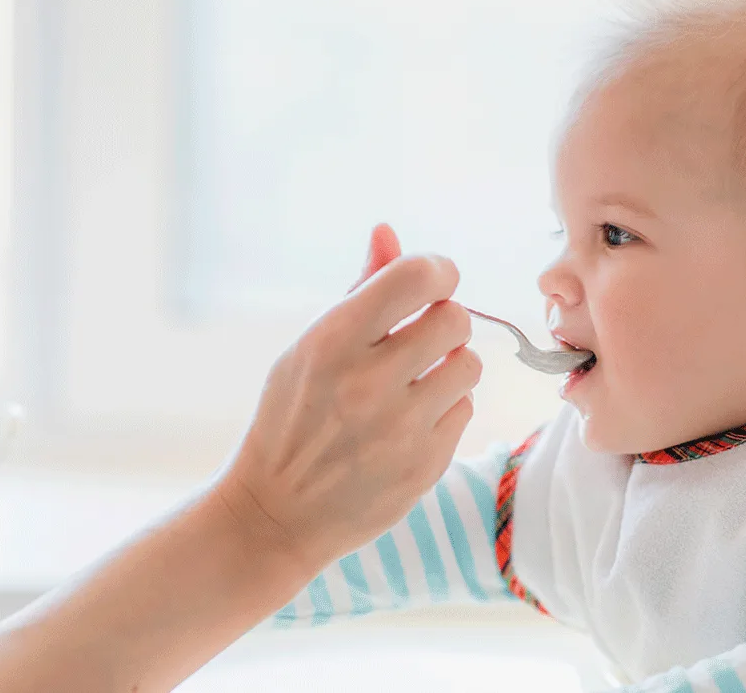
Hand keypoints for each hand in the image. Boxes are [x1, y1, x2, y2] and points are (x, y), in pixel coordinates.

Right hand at [219, 223, 479, 574]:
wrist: (276, 513)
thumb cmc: (291, 417)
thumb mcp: (307, 347)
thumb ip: (357, 289)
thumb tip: (388, 232)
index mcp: (332, 341)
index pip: (417, 277)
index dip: (437, 271)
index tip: (432, 283)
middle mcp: (368, 383)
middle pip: (455, 320)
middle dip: (444, 321)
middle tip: (421, 337)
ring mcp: (400, 429)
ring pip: (469, 366)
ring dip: (449, 366)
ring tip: (415, 381)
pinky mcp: (424, 466)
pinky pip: (464, 411)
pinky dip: (444, 410)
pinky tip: (409, 422)